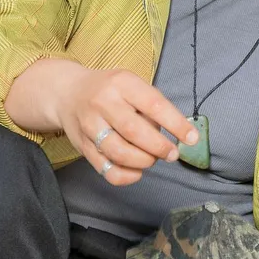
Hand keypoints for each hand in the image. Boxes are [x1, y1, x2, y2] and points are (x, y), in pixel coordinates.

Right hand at [56, 68, 198, 185]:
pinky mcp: (81, 146)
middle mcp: (103, 103)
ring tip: (153, 159)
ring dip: (143, 161)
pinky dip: (126, 176)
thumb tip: (178, 133)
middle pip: (135, 131)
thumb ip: (151, 104)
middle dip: (159, 147)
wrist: (66, 93)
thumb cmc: (110, 90)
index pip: (154, 105)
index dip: (176, 124)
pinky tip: (137, 171)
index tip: (192, 138)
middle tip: (171, 153)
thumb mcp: (131, 84)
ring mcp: (89, 125)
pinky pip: (105, 169)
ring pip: (118, 152)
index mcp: (122, 83)